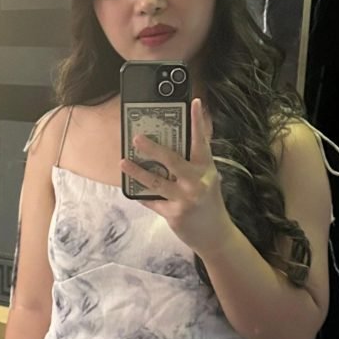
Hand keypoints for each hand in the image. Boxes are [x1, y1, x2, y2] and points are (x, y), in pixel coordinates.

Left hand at [120, 97, 234, 259]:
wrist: (215, 235)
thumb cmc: (208, 203)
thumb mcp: (208, 180)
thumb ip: (193, 164)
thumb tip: (169, 147)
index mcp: (206, 169)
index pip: (202, 141)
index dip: (198, 121)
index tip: (195, 103)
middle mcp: (197, 182)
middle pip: (172, 160)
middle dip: (153, 148)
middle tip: (137, 138)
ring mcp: (185, 199)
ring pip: (156, 182)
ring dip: (137, 172)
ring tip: (123, 162)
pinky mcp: (174, 214)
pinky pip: (152, 201)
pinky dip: (142, 195)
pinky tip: (132, 189)